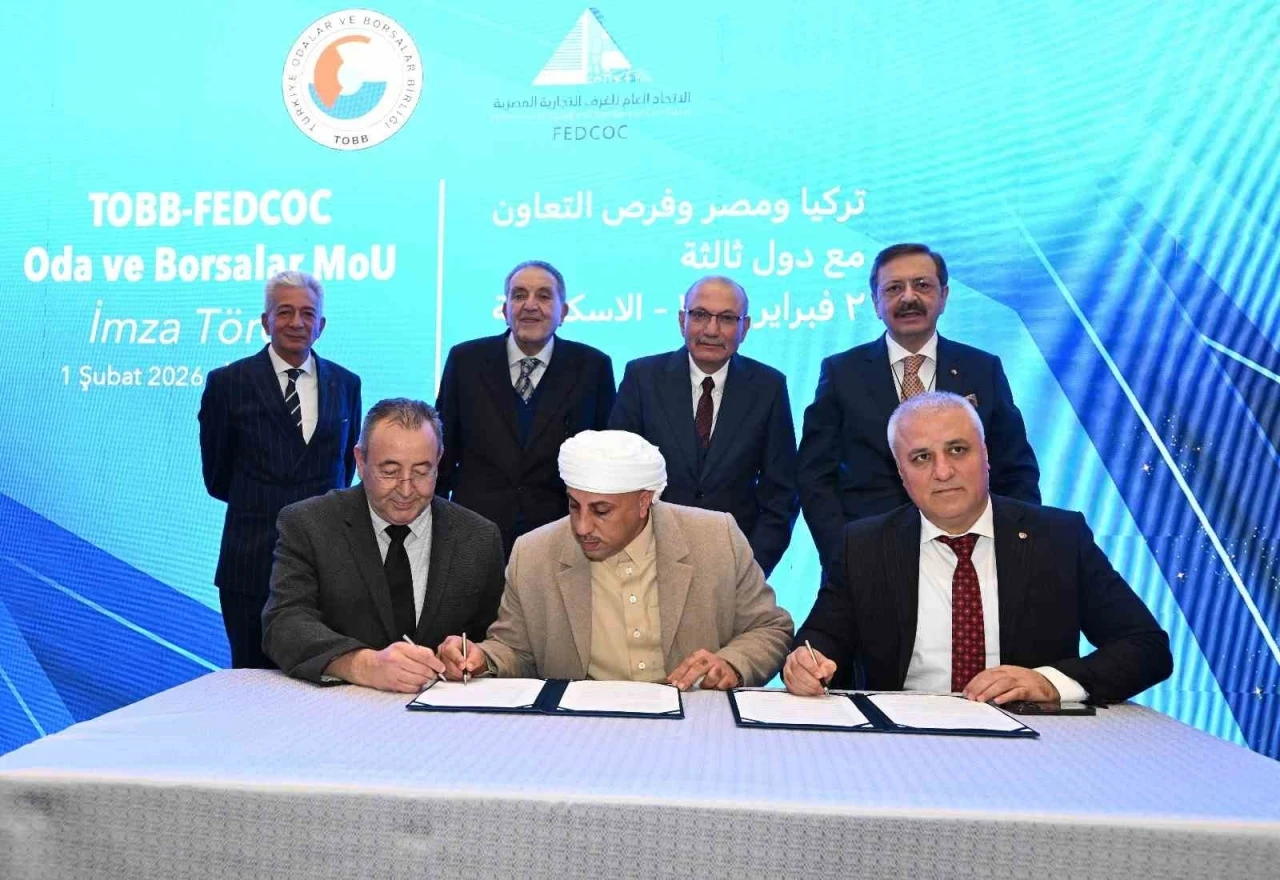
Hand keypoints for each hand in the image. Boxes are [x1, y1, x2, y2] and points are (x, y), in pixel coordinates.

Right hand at [327, 643, 444, 693]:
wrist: (370, 667)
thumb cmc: (389, 657)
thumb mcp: (403, 647)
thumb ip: (419, 651)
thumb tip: (435, 660)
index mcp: (401, 649)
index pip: (424, 656)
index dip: (436, 663)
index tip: (441, 667)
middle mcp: (397, 660)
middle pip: (423, 670)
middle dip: (432, 674)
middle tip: (434, 674)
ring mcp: (394, 673)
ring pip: (419, 680)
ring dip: (426, 681)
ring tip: (426, 678)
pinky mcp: (393, 684)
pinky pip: (412, 688)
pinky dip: (418, 687)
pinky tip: (418, 683)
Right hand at [438, 635, 488, 680]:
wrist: (471, 659)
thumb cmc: (472, 653)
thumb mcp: (477, 653)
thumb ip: (474, 659)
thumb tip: (469, 666)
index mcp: (451, 641)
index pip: (449, 649)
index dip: (456, 658)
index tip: (463, 666)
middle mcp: (443, 649)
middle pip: (445, 660)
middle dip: (457, 669)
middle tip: (466, 673)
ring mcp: (440, 659)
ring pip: (444, 669)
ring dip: (456, 674)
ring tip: (466, 674)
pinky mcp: (439, 668)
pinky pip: (444, 675)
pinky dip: (453, 677)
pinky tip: (460, 675)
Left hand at [667, 649, 739, 690]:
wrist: (730, 667)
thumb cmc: (708, 669)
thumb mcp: (696, 666)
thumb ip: (684, 672)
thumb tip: (670, 682)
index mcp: (700, 655)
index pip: (688, 663)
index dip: (679, 672)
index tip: (673, 682)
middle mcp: (711, 659)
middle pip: (699, 667)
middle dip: (689, 678)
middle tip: (681, 687)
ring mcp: (721, 668)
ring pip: (712, 676)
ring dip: (706, 684)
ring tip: (703, 687)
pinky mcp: (730, 677)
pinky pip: (721, 685)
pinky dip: (717, 689)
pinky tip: (716, 689)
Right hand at [782, 646, 836, 695]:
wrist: (814, 674)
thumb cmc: (819, 667)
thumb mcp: (827, 664)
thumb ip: (828, 666)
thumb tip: (823, 672)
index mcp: (801, 652)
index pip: (803, 657)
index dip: (811, 667)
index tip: (820, 675)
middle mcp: (792, 660)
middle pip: (797, 669)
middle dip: (811, 680)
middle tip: (820, 685)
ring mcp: (787, 671)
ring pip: (794, 680)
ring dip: (808, 687)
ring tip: (817, 689)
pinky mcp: (787, 682)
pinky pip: (792, 688)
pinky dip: (803, 692)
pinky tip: (811, 692)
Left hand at [962, 665, 1058, 704]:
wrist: (1049, 684)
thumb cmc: (1025, 683)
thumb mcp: (1009, 679)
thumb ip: (995, 683)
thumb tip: (976, 693)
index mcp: (1003, 670)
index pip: (985, 674)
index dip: (975, 682)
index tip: (965, 692)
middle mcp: (1010, 673)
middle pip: (992, 677)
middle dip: (979, 687)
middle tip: (970, 697)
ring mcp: (1020, 680)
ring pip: (1002, 684)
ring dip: (990, 691)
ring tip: (980, 700)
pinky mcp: (1030, 689)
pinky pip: (1017, 692)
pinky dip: (1007, 696)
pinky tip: (998, 701)